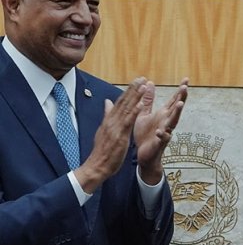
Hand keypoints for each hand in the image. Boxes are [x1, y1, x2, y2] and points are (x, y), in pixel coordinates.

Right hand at [74, 78, 147, 193]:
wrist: (96, 166)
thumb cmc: (102, 151)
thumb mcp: (103, 130)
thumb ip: (106, 115)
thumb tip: (106, 102)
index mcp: (109, 120)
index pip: (119, 102)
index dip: (128, 91)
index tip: (136, 81)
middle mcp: (112, 121)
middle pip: (123, 102)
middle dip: (133, 89)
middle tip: (141, 77)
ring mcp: (115, 127)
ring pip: (127, 109)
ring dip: (135, 96)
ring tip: (143, 85)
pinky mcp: (120, 135)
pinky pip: (128, 122)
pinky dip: (135, 112)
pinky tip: (141, 104)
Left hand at [133, 79, 188, 183]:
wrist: (143, 154)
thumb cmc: (145, 134)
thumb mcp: (145, 114)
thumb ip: (148, 100)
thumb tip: (149, 83)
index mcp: (163, 114)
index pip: (174, 100)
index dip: (180, 90)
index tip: (186, 79)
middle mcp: (166, 121)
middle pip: (176, 108)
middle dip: (181, 98)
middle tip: (185, 87)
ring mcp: (165, 132)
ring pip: (173, 121)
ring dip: (176, 113)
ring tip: (179, 104)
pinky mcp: (159, 143)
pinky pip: (162, 138)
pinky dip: (162, 135)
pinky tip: (160, 131)